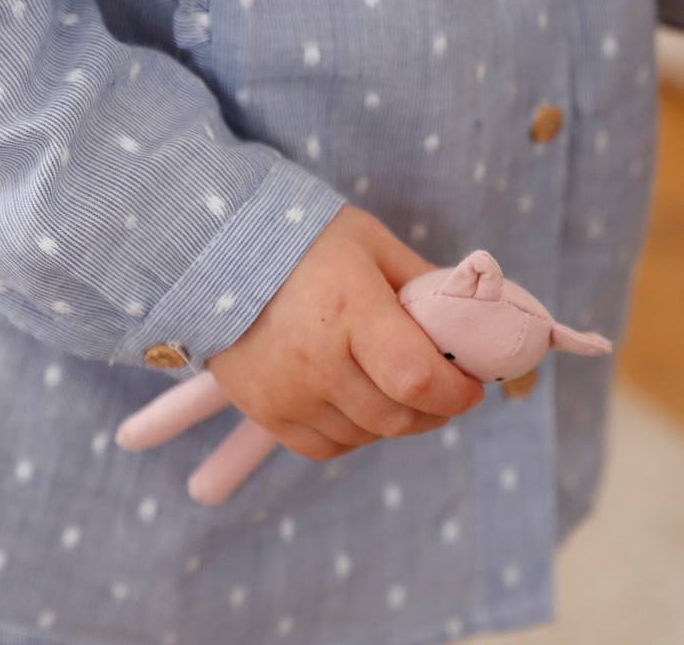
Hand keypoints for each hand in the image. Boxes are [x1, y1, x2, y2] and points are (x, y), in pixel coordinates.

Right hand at [201, 205, 484, 464]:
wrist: (212, 248)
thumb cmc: (301, 236)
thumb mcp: (369, 242)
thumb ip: (421, 281)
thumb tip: (471, 316)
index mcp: (351, 309)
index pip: (418, 379)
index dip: (456, 392)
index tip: (470, 382)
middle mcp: (318, 360)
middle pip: (397, 417)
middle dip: (435, 409)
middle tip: (443, 387)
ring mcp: (288, 392)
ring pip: (366, 436)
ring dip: (393, 420)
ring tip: (394, 386)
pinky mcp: (264, 411)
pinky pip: (326, 445)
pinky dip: (352, 432)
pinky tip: (356, 401)